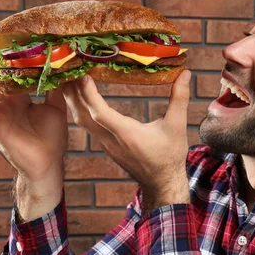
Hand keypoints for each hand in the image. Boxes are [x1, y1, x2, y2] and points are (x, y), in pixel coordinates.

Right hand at [0, 59, 68, 219]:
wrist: (49, 163)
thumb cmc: (52, 137)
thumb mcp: (55, 107)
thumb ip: (55, 87)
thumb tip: (63, 66)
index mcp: (18, 98)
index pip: (7, 74)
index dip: (9, 61)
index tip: (16, 47)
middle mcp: (5, 104)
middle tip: (2, 53)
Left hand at [63, 71, 191, 213]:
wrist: (162, 183)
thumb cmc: (170, 155)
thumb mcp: (177, 125)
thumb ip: (180, 98)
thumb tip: (186, 73)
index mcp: (127, 134)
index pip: (100, 113)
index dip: (89, 95)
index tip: (84, 76)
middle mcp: (111, 140)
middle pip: (83, 116)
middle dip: (73, 94)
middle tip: (69, 71)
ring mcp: (106, 144)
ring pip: (82, 122)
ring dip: (73, 102)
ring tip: (69, 80)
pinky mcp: (106, 146)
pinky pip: (87, 126)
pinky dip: (81, 110)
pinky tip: (80, 98)